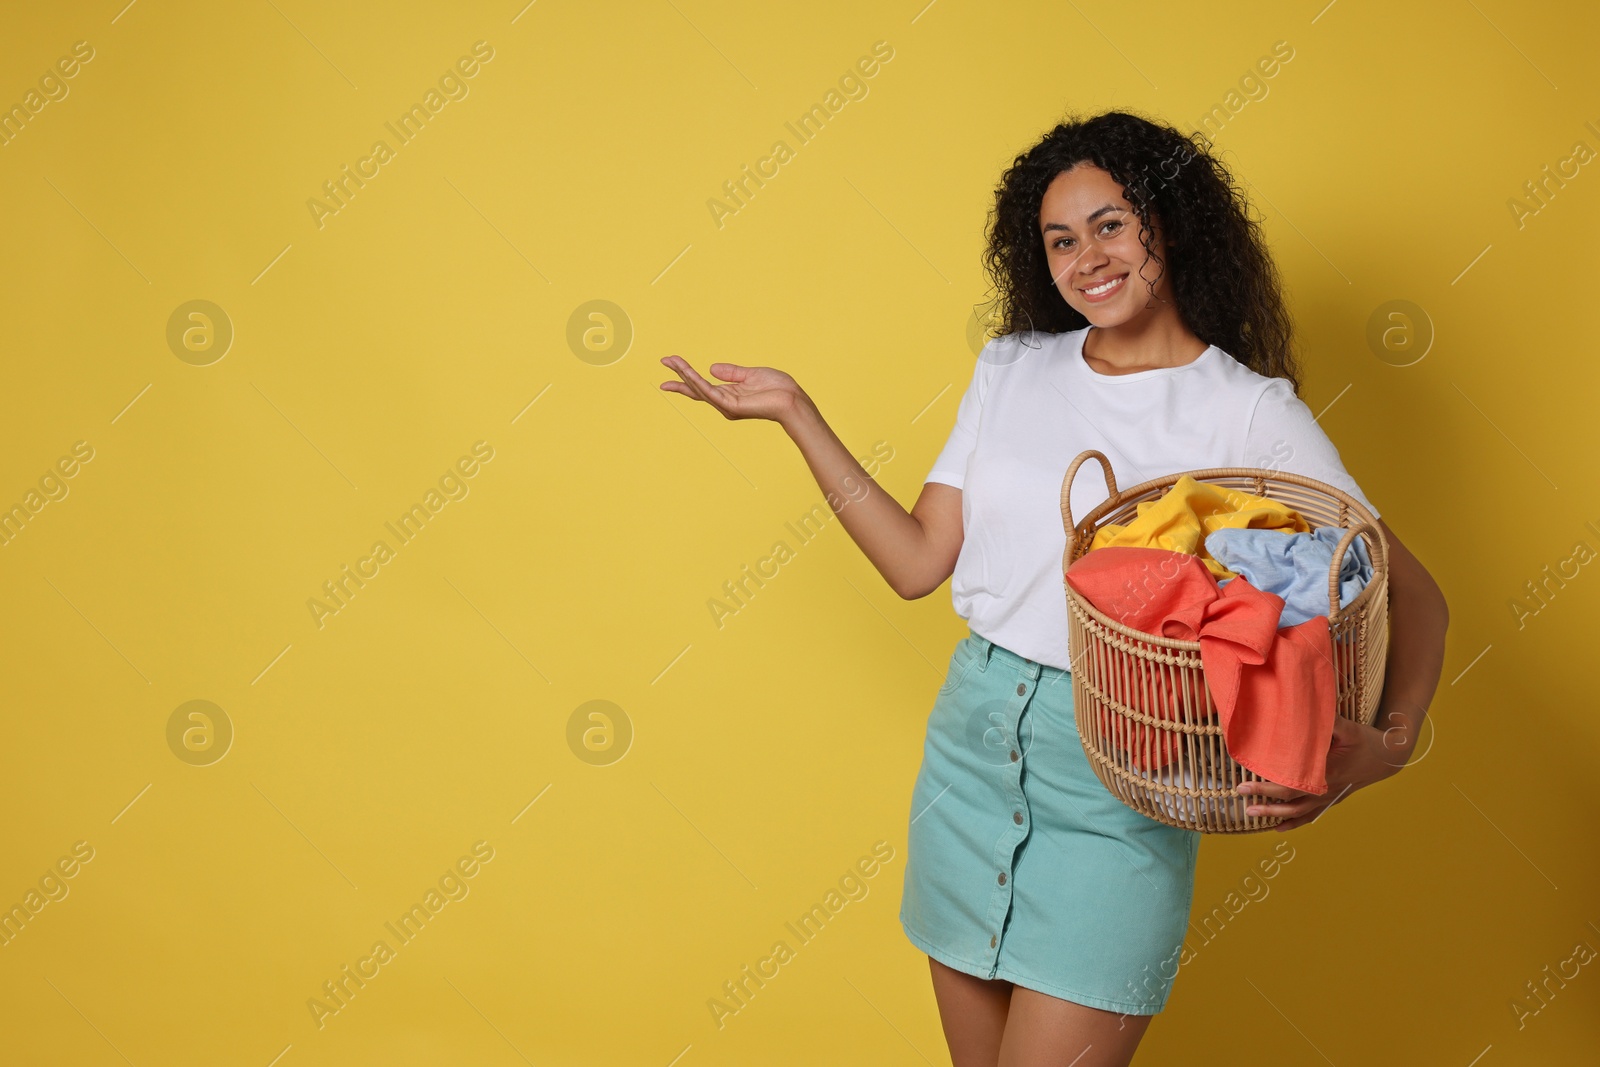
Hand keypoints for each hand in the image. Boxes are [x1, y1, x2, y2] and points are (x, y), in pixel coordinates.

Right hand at [659, 357, 807, 425]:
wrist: (792, 400)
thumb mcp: (750, 374)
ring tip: (671, 360)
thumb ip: (731, 372)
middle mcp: (724, 403)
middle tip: (664, 360)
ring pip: (699, 388)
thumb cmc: (777, 389)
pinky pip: (709, 391)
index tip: (670, 367)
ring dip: (684, 373)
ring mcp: (726, 406)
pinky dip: (697, 381)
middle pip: (696, 387)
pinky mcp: (731, 406)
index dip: (686, 377)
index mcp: (729, 395)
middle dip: (679, 373)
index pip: (702, 386)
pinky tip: (687, 372)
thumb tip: (711, 368)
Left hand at [1235, 716, 1401, 831]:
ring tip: (1251, 814)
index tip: (1244, 785)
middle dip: (1264, 801)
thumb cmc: (1365, 741)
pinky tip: (1278, 828)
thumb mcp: (1348, 728)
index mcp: (1326, 772)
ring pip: (1298, 813)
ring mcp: (1329, 798)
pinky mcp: (1332, 800)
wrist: (1387, 759)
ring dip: (1274, 815)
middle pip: (1290, 802)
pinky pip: (1310, 816)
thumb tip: (1304, 709)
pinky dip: (1294, 823)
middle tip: (1241, 796)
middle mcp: (1326, 790)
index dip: (1266, 788)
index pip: (1291, 785)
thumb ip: (1327, 722)